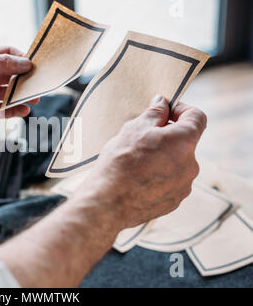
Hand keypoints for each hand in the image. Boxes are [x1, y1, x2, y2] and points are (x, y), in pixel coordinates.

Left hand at [0, 46, 38, 129]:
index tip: (35, 64)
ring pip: (9, 94)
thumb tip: (26, 63)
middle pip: (12, 76)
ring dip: (22, 95)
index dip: (22, 59)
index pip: (8, 55)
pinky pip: (4, 111)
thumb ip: (2, 64)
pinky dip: (15, 111)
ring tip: (35, 97)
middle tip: (39, 83)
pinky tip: (24, 109)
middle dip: (26, 79)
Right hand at [75, 96, 206, 229]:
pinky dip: (159, 177)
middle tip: (142, 139)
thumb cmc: (120, 163)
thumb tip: (162, 103)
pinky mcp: (173, 201)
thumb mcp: (134, 129)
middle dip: (167, 137)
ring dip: (163, 158)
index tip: (165, 112)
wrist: (108, 201)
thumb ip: (154, 113)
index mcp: (184, 142)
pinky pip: (170, 182)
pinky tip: (138, 178)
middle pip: (185, 142)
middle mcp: (191, 165)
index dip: (181, 109)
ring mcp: (183, 186)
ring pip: (177, 163)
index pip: (197, 117)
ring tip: (136, 162)